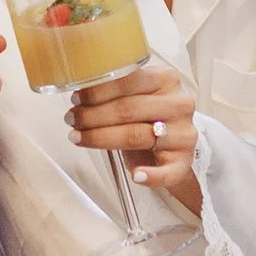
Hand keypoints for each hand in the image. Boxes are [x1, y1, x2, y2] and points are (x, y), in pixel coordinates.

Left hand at [66, 55, 196, 190]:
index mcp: (167, 79)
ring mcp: (184, 133)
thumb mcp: (136, 94)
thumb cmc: (147, 116)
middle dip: (93, 115)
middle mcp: (179, 104)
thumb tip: (78, 90)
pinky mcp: (184, 161)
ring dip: (102, 139)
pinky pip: (168, 172)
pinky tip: (136, 175)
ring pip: (137, 136)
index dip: (98, 91)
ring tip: (78, 138)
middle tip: (71, 120)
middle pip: (129, 109)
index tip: (76, 99)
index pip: (129, 80)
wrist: (171, 143)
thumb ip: (116, 89)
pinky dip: (151, 176)